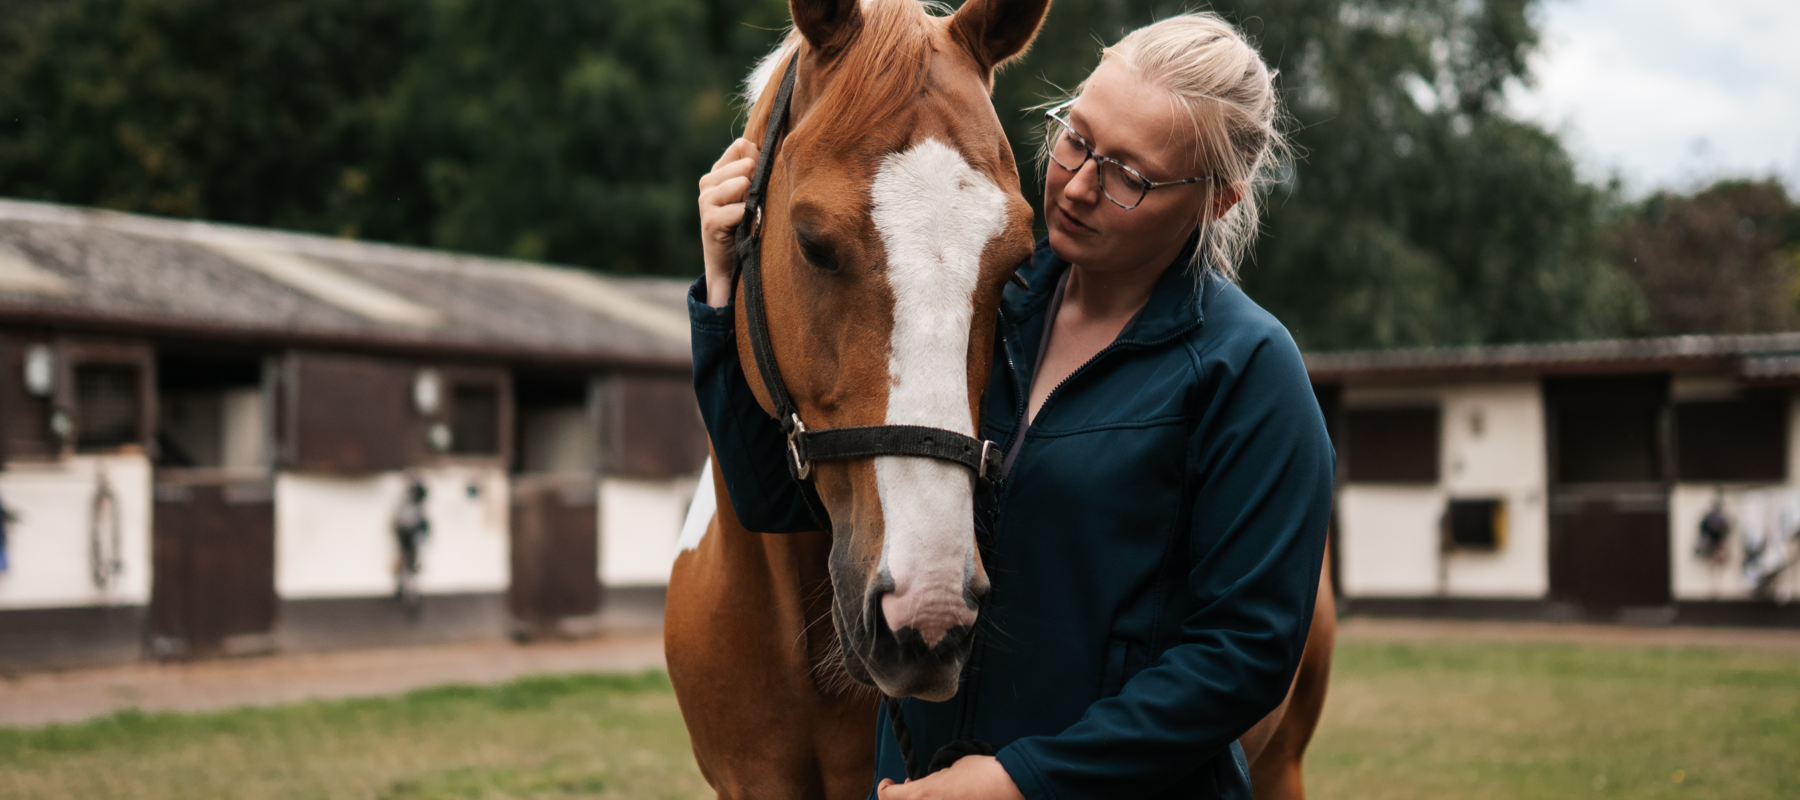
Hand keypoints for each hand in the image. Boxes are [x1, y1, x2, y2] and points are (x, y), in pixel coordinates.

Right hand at [697, 137, 760, 307]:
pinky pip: (740, 210)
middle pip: (744, 162)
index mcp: (719, 172)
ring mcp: (705, 201)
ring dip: (753, 199)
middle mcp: (708, 183)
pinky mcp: (710, 220)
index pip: (741, 147)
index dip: (759, 160)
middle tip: (757, 203)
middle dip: (758, 180)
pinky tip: (747, 226)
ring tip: (751, 214)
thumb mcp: (750, 195)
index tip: (762, 180)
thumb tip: (764, 149)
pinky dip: (749, 218)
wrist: (729, 264)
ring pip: (741, 183)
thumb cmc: (745, 226)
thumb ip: (755, 172)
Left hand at [876, 756, 1024, 799]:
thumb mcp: (949, 769)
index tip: (889, 782)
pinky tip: (944, 799)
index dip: (885, 788)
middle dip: (901, 798)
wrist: (1009, 787)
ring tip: (931, 795)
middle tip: (908, 789)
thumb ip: (930, 780)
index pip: (888, 797)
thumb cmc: (981, 773)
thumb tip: (924, 785)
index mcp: (923, 794)